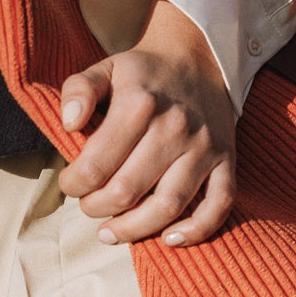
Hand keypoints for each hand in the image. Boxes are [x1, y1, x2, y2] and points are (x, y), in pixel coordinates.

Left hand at [58, 0, 236, 246]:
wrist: (198, 57)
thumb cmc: (143, 72)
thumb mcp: (104, 68)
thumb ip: (78, 90)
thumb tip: (68, 124)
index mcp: (139, 105)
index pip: (96, 164)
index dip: (74, 184)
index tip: (70, 184)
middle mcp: (174, 128)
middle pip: (127, 190)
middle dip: (98, 208)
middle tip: (88, 207)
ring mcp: (204, 147)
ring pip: (169, 206)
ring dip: (135, 229)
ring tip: (111, 232)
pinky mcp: (226, 160)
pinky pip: (219, 205)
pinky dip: (197, 230)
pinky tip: (168, 239)